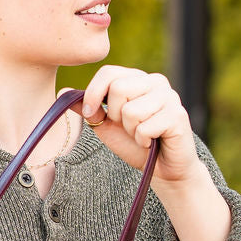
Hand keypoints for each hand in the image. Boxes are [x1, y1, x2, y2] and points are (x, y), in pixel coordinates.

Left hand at [80, 65, 199, 185]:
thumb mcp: (105, 125)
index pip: (108, 72)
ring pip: (131, 110)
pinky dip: (142, 140)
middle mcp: (156, 81)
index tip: (90, 113)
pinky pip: (145, 127)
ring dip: (131, 130)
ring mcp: (169, 96)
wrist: (162, 168)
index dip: (93, 93)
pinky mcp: (178, 115)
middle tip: (128, 127)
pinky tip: (153, 142)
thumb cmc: (134, 143)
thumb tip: (63, 92)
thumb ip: (88, 108)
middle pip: (118, 88)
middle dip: (115, 115)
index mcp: (138, 79)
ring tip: (142, 135)